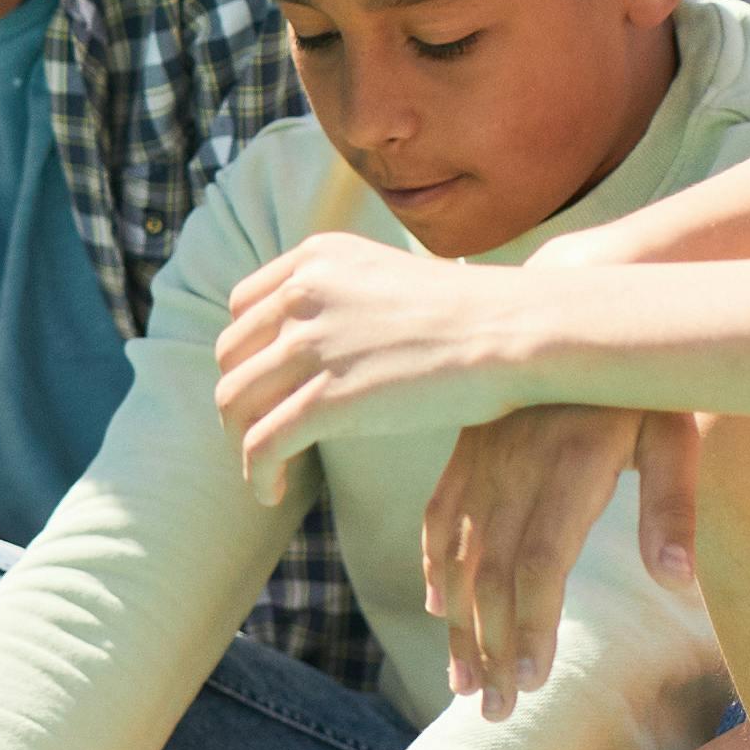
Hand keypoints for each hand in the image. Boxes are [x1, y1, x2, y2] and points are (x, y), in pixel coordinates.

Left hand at [209, 232, 529, 489]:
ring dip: (242, 442)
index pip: (243, 309)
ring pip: (235, 401)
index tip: (267, 390)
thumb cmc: (474, 316)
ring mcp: (312, 343)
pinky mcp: (327, 398)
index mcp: (317, 257)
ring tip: (267, 470)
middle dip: (241, 401)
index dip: (247, 355)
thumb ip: (344, 298)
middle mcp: (304, 292)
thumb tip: (320, 344)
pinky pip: (262, 444)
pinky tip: (271, 492)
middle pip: (231, 355)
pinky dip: (256, 473)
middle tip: (263, 436)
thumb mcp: (389, 280)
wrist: (517, 332)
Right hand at [417, 408, 692, 714]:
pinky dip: (435, 566)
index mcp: (570, 460)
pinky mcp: (465, 448)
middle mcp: (515, 462)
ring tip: (463, 685)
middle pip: (493, 572)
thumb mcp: (676, 432)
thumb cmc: (643, 385)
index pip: (539, 560)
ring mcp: (482, 455)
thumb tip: (676, 579)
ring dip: (459, 624)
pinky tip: (438, 610)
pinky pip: (438, 515)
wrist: (583, 308)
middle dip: (489, 647)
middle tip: (494, 711)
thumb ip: (673, 504)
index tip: (530, 681)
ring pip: (459, 554)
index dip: (530, 624)